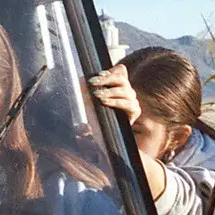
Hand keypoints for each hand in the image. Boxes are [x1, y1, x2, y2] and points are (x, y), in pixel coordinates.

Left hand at [87, 66, 164, 198]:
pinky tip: (105, 102)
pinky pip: (129, 103)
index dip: (110, 71)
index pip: (120, 72)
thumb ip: (87, 92)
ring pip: (126, 89)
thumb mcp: (89, 106)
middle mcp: (126, 93)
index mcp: (116, 89)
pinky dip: (116, 101)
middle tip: (94, 82)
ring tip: (97, 95)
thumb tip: (80, 78)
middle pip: (122, 77)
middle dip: (107, 78)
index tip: (96, 75)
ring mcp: (132, 103)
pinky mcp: (134, 113)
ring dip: (110, 90)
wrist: (107, 143)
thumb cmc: (98, 124)